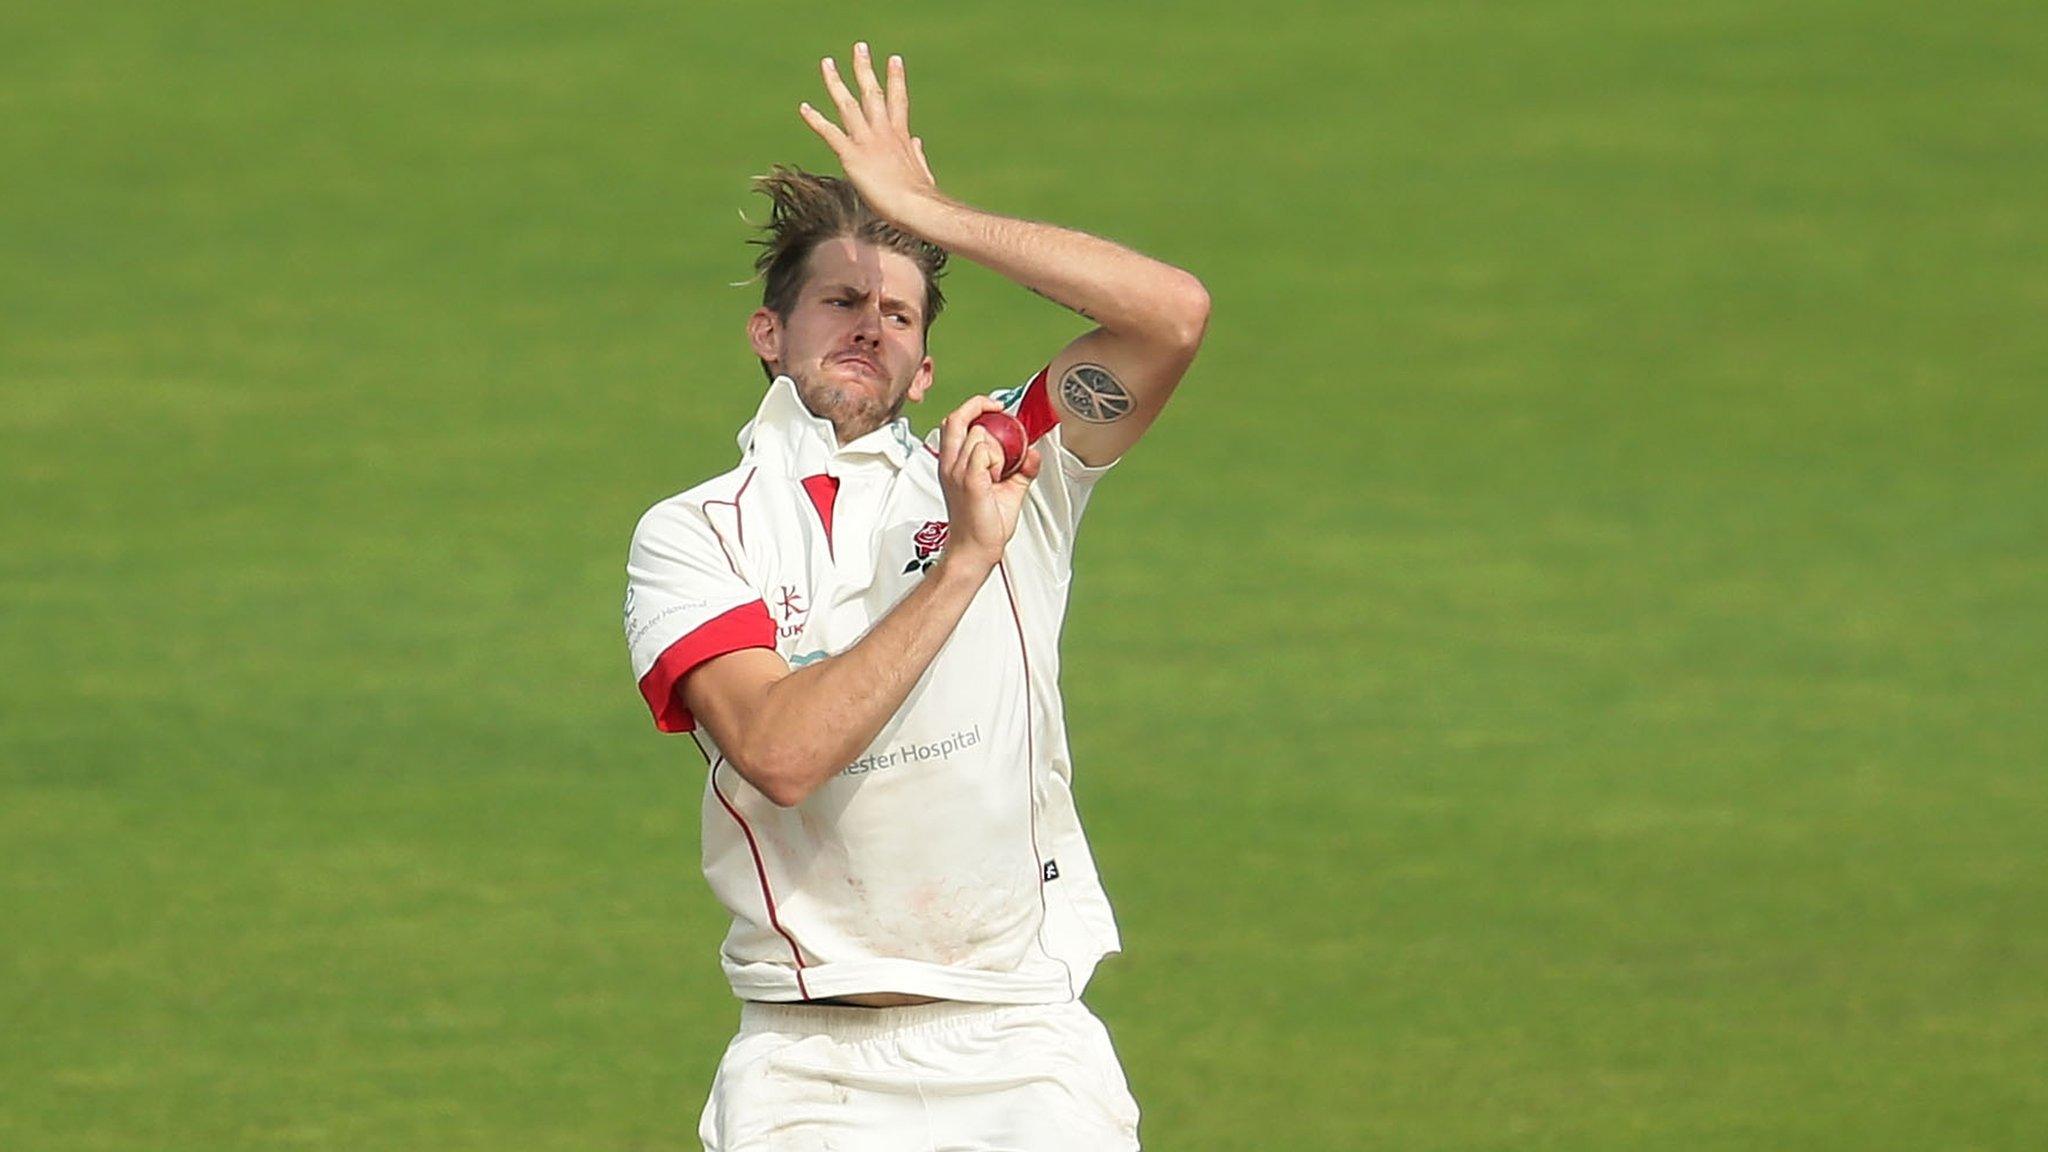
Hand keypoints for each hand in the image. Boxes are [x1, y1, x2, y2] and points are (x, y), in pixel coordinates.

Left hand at [798, 42, 939, 224]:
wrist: (914, 206)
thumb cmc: (920, 196)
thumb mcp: (922, 170)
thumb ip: (918, 154)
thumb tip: (917, 141)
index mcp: (900, 135)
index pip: (897, 100)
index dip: (896, 78)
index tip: (894, 59)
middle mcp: (883, 132)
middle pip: (872, 92)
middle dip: (864, 68)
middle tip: (859, 46)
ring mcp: (866, 141)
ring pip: (848, 105)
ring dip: (835, 82)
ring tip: (826, 63)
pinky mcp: (852, 156)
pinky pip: (830, 132)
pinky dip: (816, 119)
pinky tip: (804, 107)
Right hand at [935, 394, 1042, 571]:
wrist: (974, 550)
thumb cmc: (983, 523)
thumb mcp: (1007, 489)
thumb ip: (1021, 468)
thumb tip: (1033, 452)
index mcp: (952, 463)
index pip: (955, 421)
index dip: (975, 408)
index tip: (995, 408)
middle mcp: (950, 464)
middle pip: (957, 418)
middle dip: (980, 407)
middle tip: (999, 411)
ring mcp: (957, 472)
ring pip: (979, 435)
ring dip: (998, 448)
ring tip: (999, 472)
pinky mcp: (970, 481)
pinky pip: (984, 452)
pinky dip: (998, 459)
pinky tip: (998, 477)